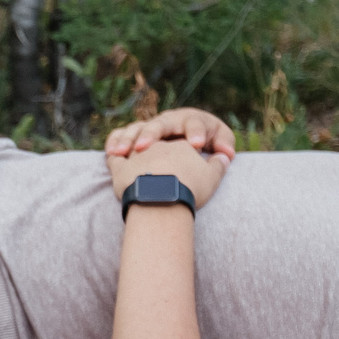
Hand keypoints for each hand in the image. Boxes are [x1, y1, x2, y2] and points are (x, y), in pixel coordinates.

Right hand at [105, 107, 235, 162]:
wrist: (190, 134)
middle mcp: (169, 120)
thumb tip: (227, 155)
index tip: (196, 146)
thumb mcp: (221, 140)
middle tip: (143, 149)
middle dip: (151, 135)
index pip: (194, 122)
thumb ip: (224, 145)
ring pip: (137, 128)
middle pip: (159, 124)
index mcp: (191, 119)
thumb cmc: (208, 138)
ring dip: (128, 140)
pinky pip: (122, 134)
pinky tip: (111, 154)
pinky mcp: (137, 135)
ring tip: (120, 154)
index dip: (195, 132)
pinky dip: (116, 141)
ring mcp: (151, 126)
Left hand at [105, 136, 226, 210]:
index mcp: (180, 143)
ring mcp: (138, 154)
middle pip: (156, 141)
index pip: (181, 144)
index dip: (183, 151)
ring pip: (131, 144)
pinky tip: (112, 154)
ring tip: (128, 154)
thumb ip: (219, 165)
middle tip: (153, 153)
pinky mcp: (120, 167)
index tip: (184, 159)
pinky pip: (113, 157)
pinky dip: (113, 153)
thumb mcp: (212, 177)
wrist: (163, 197)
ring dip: (128, 145)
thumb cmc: (189, 188)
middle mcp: (158, 144)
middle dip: (153, 142)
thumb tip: (226, 157)